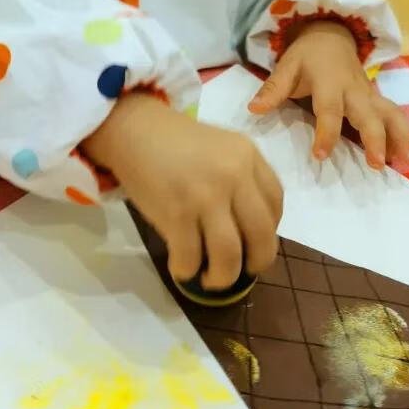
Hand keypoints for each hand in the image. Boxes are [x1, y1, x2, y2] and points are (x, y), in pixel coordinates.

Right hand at [83, 94, 283, 291]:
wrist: (133, 129)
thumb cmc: (174, 142)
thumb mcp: (221, 148)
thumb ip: (241, 178)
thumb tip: (248, 231)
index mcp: (248, 156)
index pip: (276, 204)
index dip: (270, 231)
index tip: (254, 242)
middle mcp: (234, 175)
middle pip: (262, 235)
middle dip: (256, 263)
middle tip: (242, 272)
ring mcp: (206, 195)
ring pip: (229, 254)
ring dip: (223, 277)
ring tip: (211, 278)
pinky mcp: (176, 212)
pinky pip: (191, 256)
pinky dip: (187, 271)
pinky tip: (182, 268)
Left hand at [248, 20, 408, 169]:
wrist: (332, 36)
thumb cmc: (307, 56)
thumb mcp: (287, 66)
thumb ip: (273, 89)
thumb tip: (254, 110)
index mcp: (330, 83)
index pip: (330, 110)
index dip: (327, 133)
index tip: (321, 155)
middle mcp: (354, 90)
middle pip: (369, 114)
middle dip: (376, 138)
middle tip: (376, 164)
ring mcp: (370, 96)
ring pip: (391, 114)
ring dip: (399, 137)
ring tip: (404, 163)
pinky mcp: (377, 101)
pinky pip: (395, 117)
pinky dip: (404, 136)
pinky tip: (408, 159)